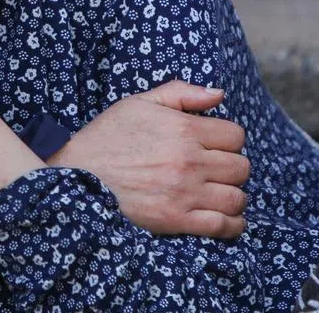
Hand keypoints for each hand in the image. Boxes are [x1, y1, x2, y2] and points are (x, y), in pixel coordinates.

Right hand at [48, 80, 250, 238]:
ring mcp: (184, 192)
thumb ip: (181, 93)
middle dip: (230, 167)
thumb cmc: (107, 136)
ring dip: (232, 195)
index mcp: (183, 129)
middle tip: (213, 170)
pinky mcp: (176, 219)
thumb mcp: (139, 103)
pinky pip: (223, 226)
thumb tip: (219, 93)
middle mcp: (189, 161)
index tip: (214, 146)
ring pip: (236, 197)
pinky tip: (223, 217)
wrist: (77, 173)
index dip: (227, 140)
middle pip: (240, 167)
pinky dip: (231, 224)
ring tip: (217, 193)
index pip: (235, 136)